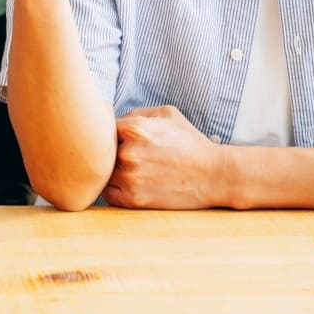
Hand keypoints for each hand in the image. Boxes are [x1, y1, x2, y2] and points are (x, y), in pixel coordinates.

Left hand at [103, 106, 227, 209]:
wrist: (213, 175)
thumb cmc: (190, 142)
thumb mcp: (167, 114)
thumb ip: (136, 113)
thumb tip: (114, 120)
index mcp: (135, 129)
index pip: (102, 126)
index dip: (109, 131)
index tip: (119, 136)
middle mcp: (129, 153)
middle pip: (100, 150)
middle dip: (108, 151)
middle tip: (121, 153)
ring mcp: (130, 178)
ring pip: (102, 173)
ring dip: (110, 170)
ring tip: (127, 168)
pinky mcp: (134, 200)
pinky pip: (108, 193)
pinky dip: (113, 188)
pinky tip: (126, 183)